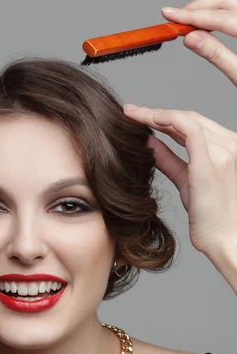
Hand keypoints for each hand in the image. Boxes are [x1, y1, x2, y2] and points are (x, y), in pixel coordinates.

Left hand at [122, 105, 236, 256]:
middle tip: (130, 111)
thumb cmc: (208, 216)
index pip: (194, 124)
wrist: (224, 238)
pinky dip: (168, 119)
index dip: (166, 117)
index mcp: (226, 149)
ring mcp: (223, 151)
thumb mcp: (186, 180)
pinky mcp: (211, 162)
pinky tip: (149, 118)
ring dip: (156, 114)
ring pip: (187, 120)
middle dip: (157, 113)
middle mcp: (229, 145)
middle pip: (190, 118)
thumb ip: (168, 160)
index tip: (141, 115)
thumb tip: (148, 142)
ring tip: (132, 114)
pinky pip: (189, 129)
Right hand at [161, 1, 236, 85]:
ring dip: (208, 7)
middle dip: (198, 8)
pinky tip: (208, 20)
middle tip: (175, 17)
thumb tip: (191, 38)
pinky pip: (236, 10)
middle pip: (226, 3)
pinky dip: (220, 11)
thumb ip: (217, 54)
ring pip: (231, 2)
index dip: (193, 17)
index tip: (171, 17)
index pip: (222, 19)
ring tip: (188, 18)